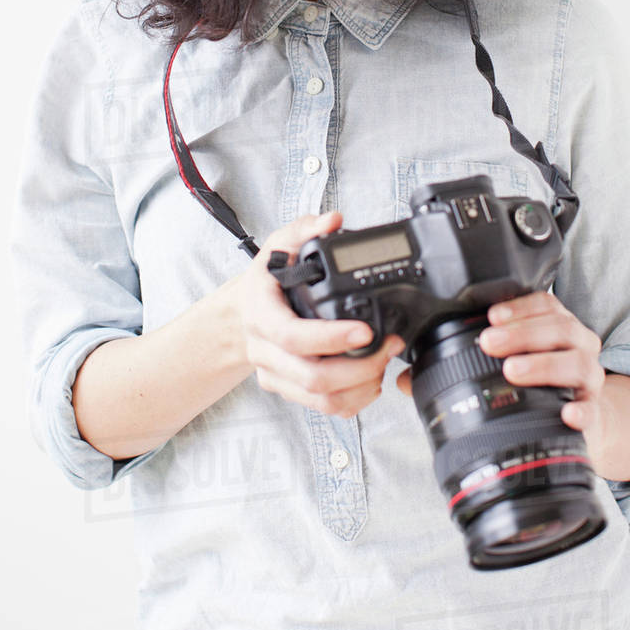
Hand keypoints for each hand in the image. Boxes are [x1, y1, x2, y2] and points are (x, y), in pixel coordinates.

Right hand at [237, 209, 404, 418]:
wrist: (240, 315)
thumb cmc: (264, 281)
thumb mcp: (279, 245)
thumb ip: (306, 229)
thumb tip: (333, 221)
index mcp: (261, 315)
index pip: (294, 336)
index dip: (331, 338)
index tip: (365, 330)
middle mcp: (265, 351)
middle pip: (312, 377)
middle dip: (359, 367)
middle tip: (388, 346)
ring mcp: (276, 375)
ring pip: (320, 399)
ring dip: (360, 387)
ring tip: (384, 362)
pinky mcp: (289, 390)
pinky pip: (323, 408)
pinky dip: (353, 401)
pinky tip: (370, 380)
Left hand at [396, 291, 607, 459]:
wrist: (583, 417)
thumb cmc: (537, 383)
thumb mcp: (504, 364)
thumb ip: (458, 364)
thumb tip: (406, 380)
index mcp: (555, 326)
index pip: (543, 304)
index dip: (518, 307)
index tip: (489, 316)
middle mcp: (577, 345)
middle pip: (558, 328)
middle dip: (522, 332)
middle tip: (489, 342)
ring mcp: (590, 378)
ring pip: (576, 362)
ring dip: (543, 364)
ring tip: (513, 370)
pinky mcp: (596, 412)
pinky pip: (594, 409)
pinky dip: (582, 410)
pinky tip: (566, 413)